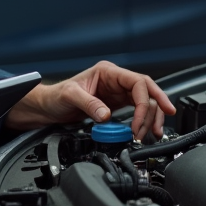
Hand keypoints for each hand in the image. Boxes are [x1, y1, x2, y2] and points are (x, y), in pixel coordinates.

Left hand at [4, 61, 175, 139]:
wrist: (50, 107)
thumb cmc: (57, 96)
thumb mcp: (70, 96)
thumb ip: (89, 104)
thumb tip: (106, 116)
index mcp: (108, 72)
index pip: (137, 82)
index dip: (145, 101)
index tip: (141, 121)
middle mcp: (116, 80)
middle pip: (147, 91)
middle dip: (155, 109)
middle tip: (154, 130)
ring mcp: (118, 92)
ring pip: (146, 101)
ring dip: (152, 117)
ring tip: (152, 134)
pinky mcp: (118, 104)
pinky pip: (138, 111)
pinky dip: (144, 121)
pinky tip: (146, 131)